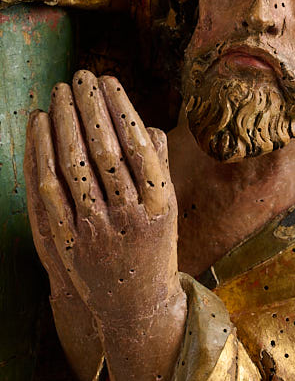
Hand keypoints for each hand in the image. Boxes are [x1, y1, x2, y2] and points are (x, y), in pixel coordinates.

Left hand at [24, 70, 179, 324]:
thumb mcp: (168, 208)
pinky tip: (41, 125)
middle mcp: (129, 215)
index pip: (137, 144)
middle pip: (104, 149)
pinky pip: (48, 189)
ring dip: (65, 121)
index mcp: (160, 202)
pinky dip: (41, 152)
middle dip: (90, 106)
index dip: (120, 108)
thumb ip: (158, 166)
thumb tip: (144, 123)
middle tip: (81, 75)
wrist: (134, 305)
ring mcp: (96, 229)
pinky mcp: (67, 240)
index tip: (108, 80)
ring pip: (74, 165)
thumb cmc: (154, 247)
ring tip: (61, 91)